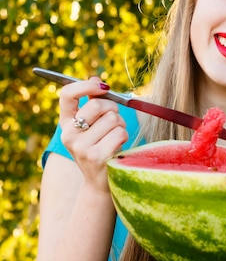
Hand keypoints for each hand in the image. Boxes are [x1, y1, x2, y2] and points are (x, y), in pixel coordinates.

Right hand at [59, 76, 127, 192]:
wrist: (100, 183)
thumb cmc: (100, 147)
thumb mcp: (92, 126)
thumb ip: (93, 102)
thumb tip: (95, 77)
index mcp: (66, 123)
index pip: (67, 95)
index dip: (86, 85)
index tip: (103, 86)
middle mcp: (68, 135)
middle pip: (98, 104)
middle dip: (113, 110)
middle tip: (113, 122)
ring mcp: (81, 147)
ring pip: (113, 119)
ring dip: (121, 125)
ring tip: (114, 138)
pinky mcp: (96, 157)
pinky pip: (120, 133)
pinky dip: (124, 137)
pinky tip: (117, 147)